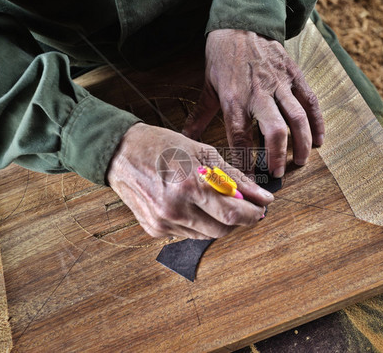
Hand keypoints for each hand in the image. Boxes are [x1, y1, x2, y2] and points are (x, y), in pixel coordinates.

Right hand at [106, 123, 273, 238]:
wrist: (121, 154)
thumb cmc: (162, 146)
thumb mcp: (203, 152)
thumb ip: (234, 177)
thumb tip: (261, 195)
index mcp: (190, 185)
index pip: (234, 213)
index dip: (253, 213)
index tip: (261, 207)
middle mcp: (176, 209)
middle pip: (223, 229)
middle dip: (239, 219)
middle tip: (242, 204)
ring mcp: (164, 222)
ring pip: (207, 235)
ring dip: (218, 221)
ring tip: (213, 201)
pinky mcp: (155, 230)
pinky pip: (188, 234)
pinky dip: (197, 223)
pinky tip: (191, 205)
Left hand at [183, 29, 324, 176]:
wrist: (240, 24)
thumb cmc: (222, 58)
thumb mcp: (207, 87)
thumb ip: (199, 116)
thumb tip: (186, 138)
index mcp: (234, 99)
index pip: (240, 137)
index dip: (246, 161)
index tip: (249, 179)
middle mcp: (258, 93)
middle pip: (274, 129)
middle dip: (277, 155)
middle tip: (278, 173)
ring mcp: (279, 83)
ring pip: (297, 117)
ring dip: (301, 143)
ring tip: (301, 161)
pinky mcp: (294, 75)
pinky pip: (310, 101)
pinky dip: (317, 121)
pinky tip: (318, 139)